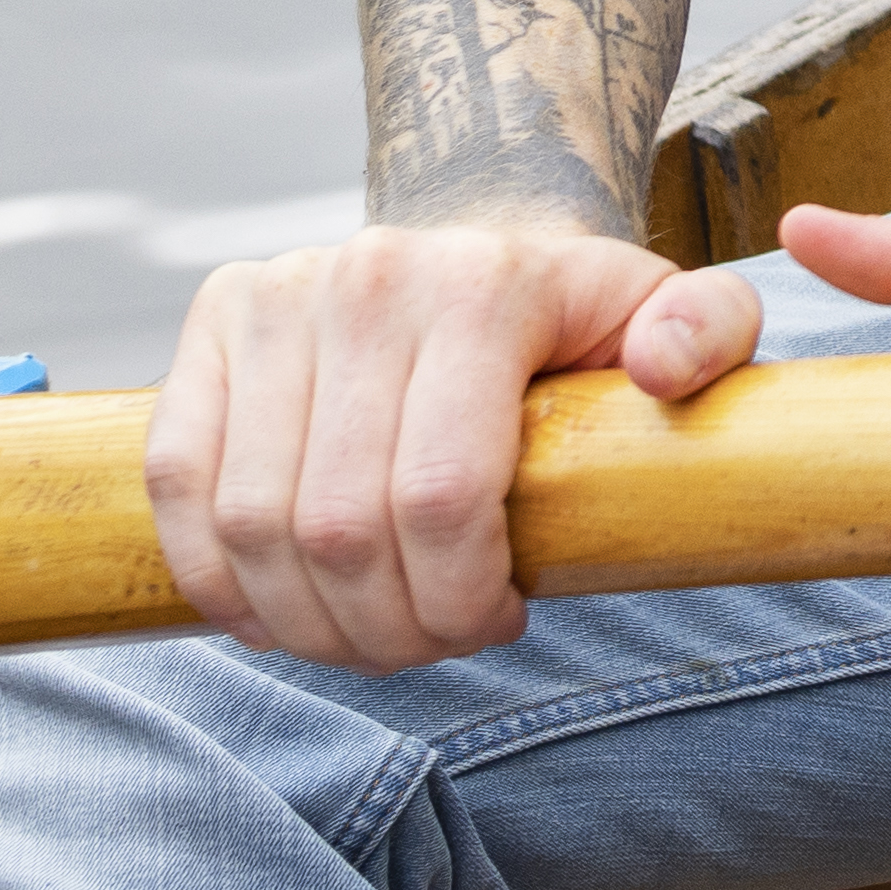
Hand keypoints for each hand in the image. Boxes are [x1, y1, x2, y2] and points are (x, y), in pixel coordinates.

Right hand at [153, 224, 767, 668]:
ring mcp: (277, 295)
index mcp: (484, 286)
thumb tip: (663, 368)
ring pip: (252, 522)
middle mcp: (367, 279)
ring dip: (302, 620)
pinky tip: (276, 612)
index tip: (500, 624)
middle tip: (431, 646)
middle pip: (339, 526)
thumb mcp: (675, 311)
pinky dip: (217, 576)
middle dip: (385, 627)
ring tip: (364, 635)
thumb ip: (710, 333)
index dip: (458, 598)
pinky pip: (179, 483)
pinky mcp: (212, 324)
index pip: (441, 496)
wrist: (477, 244)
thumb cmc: (575, 315)